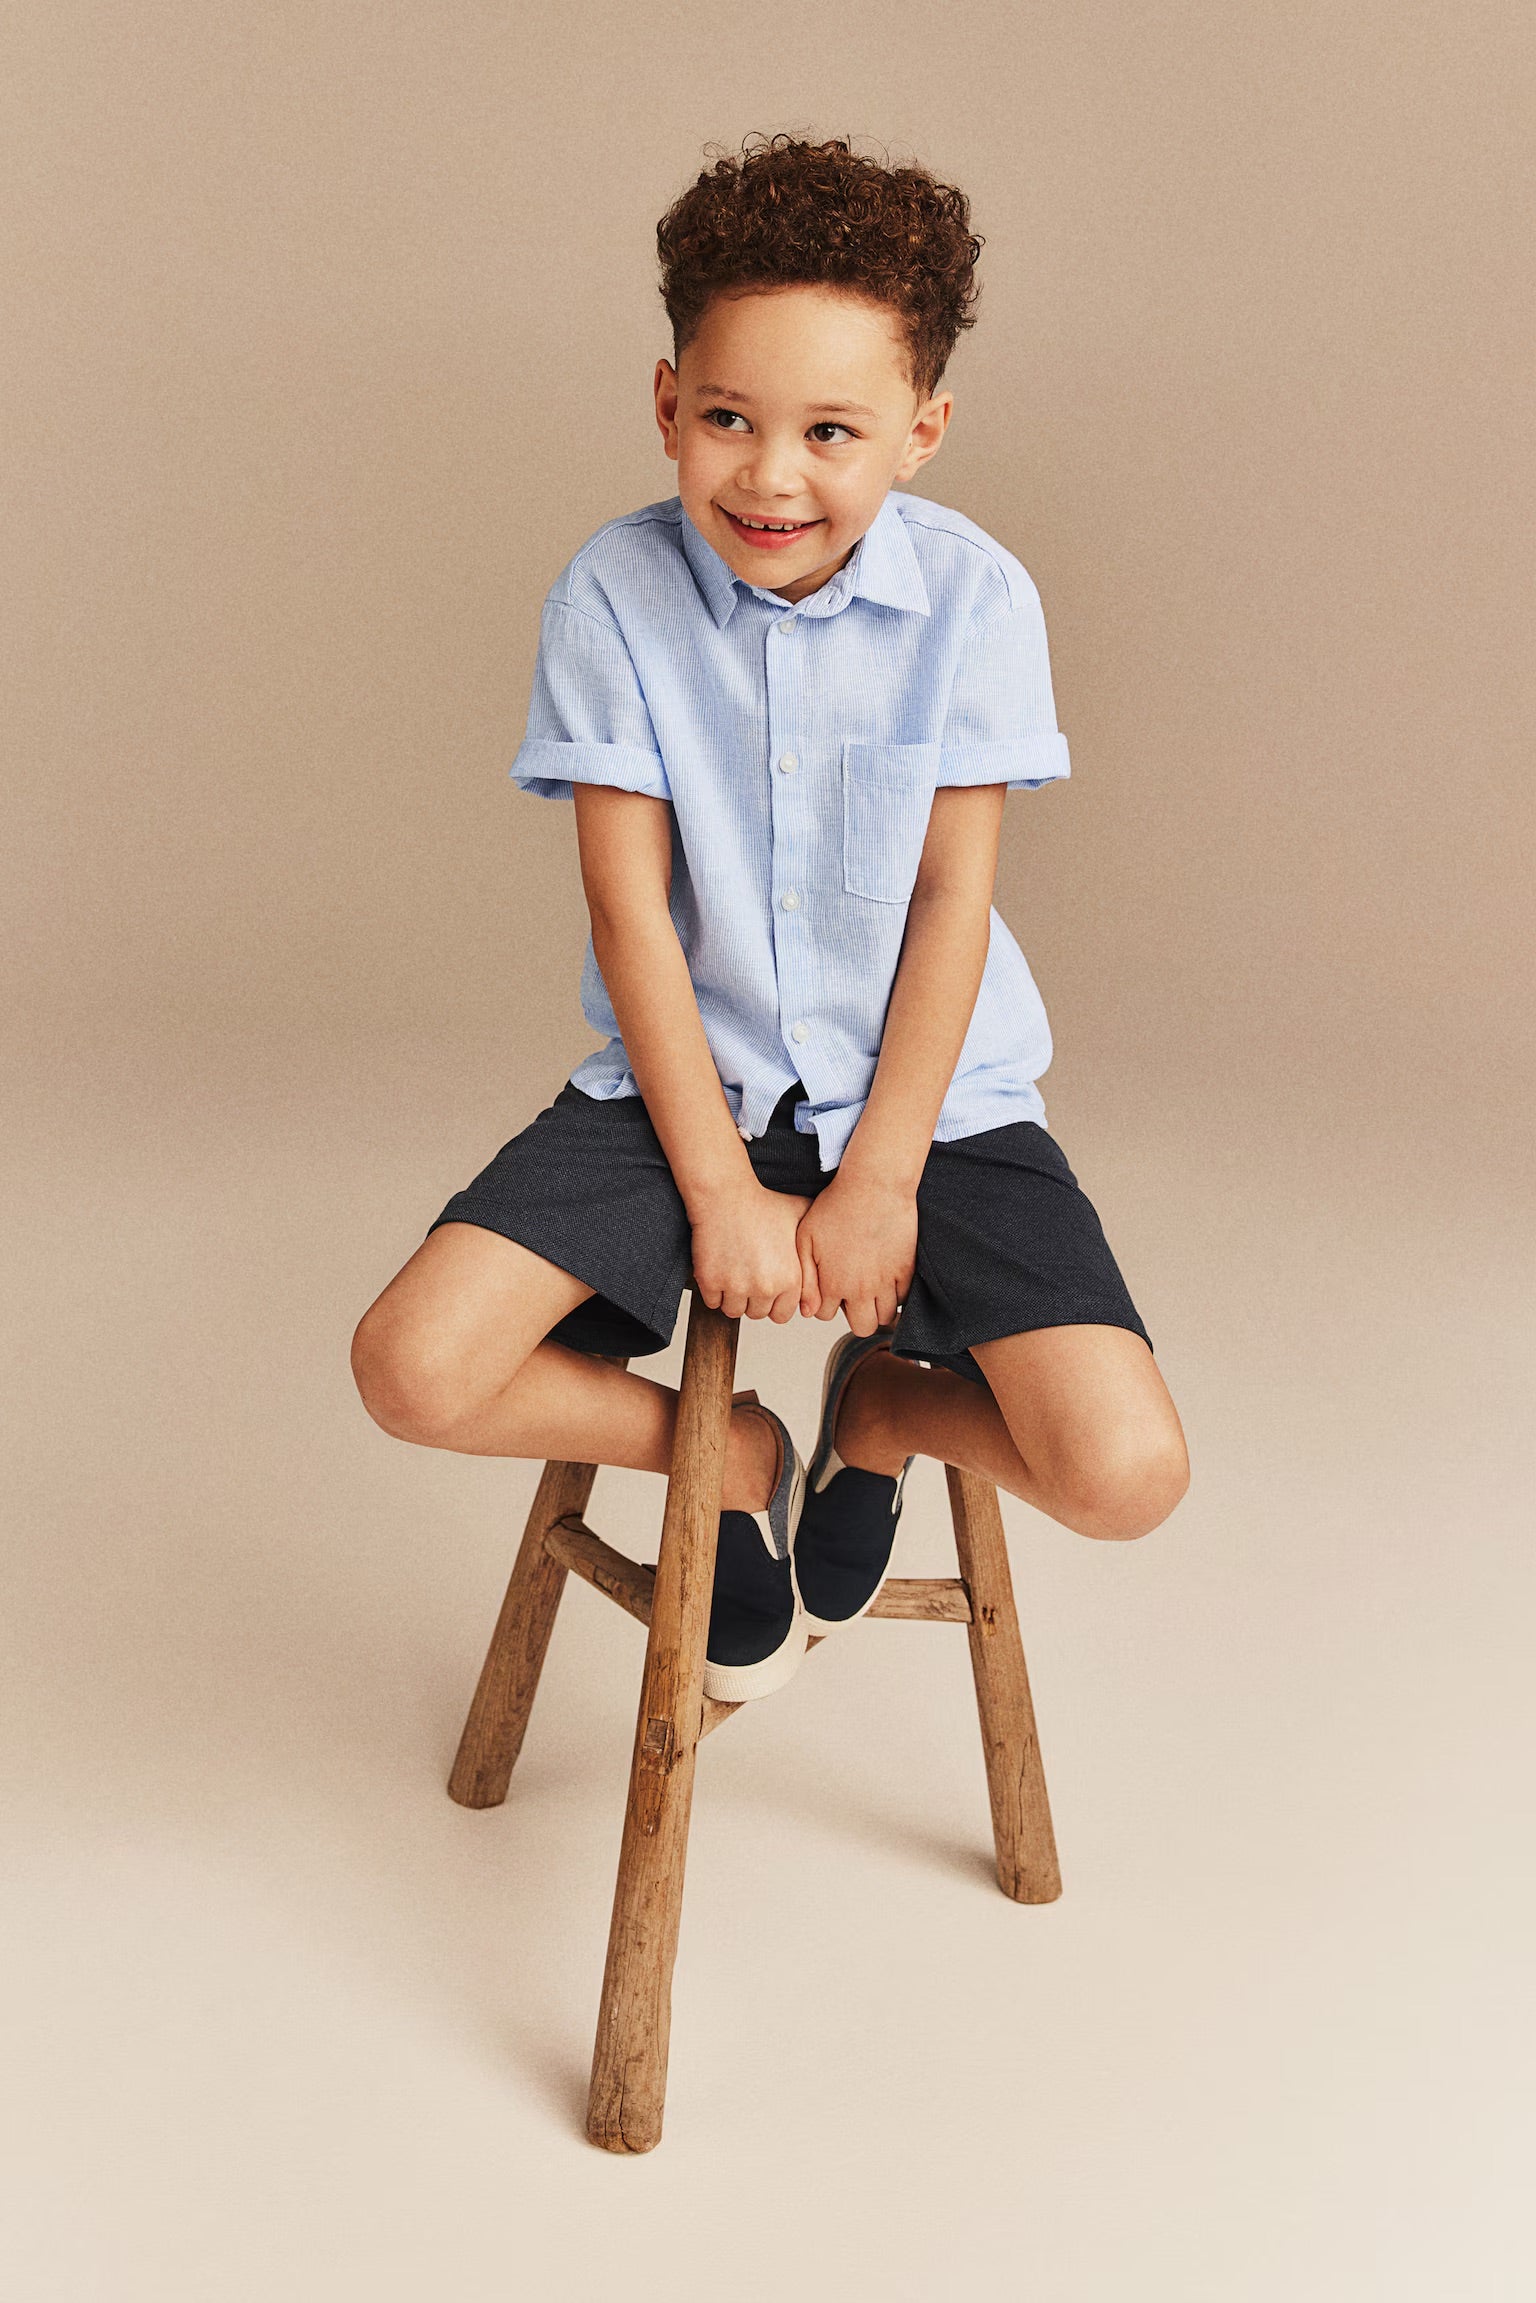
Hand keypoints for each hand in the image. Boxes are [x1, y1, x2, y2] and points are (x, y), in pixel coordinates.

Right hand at [689, 1181, 813, 1320]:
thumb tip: (830, 1265)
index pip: (782, 1314)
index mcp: (790, 1278)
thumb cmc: (762, 1203)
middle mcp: (766, 1287)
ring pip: (733, 1311)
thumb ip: (815, 1245)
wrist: (726, 1194)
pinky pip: (712, 1302)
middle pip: (757, 1313)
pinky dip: (713, 1290)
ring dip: (732, 1297)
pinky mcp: (711, 1282)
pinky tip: (719, 1268)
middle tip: (748, 1275)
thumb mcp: (801, 1220)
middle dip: (753, 1299)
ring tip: (734, 1272)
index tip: (766, 1286)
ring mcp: (737, 1286)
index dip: (774, 1301)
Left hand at [794, 1173, 916, 1333]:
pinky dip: (896, 1293)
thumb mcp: (806, 1238)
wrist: (874, 1186)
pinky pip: (905, 1298)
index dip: (825, 1301)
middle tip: (853, 1295)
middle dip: (856, 1316)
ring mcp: (887, 1282)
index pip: (825, 1315)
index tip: (829, 1285)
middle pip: (862, 1327)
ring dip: (878, 1307)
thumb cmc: (836, 1206)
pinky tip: (887, 1276)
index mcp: (834, 1284)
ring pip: (886, 1317)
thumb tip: (808, 1311)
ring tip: (871, 1286)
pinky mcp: (907, 1270)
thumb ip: (805, 1278)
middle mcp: (861, 1290)